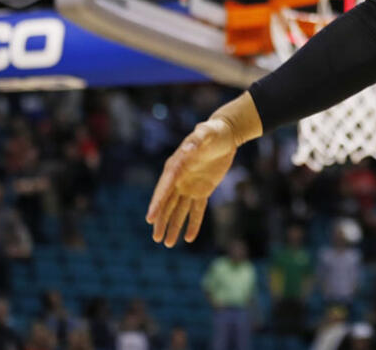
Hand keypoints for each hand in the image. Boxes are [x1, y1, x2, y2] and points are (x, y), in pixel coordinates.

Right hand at [145, 117, 236, 246]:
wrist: (226, 134)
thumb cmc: (213, 131)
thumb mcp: (206, 132)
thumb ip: (198, 139)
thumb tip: (188, 149)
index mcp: (176, 166)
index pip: (164, 188)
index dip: (157, 203)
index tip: (150, 218)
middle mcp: (179, 179)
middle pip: (167, 203)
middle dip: (161, 221)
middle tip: (156, 238)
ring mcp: (190, 186)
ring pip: (179, 210)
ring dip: (174, 226)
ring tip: (167, 243)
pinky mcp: (203, 191)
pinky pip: (197, 210)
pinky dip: (194, 223)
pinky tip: (189, 238)